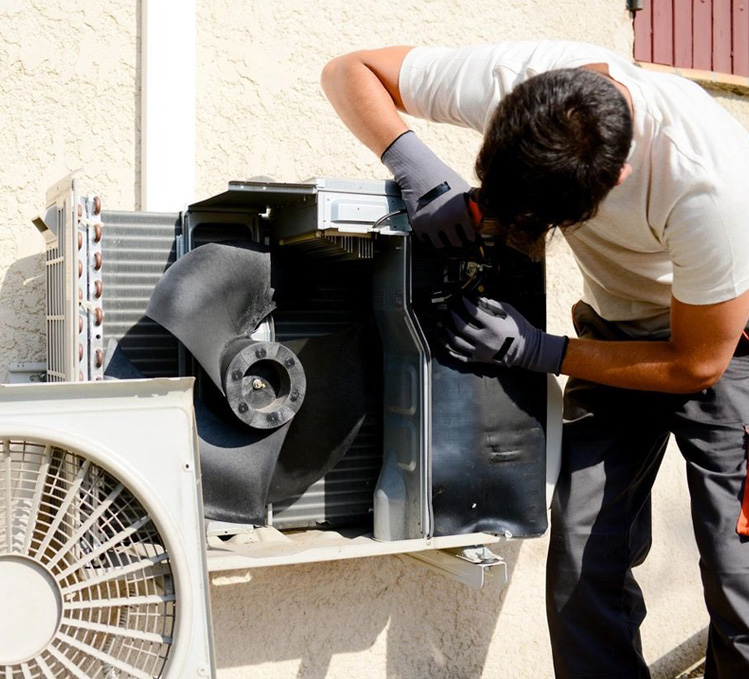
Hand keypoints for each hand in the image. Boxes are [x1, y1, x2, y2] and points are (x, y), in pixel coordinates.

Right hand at [381, 131, 475, 247]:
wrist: (419, 173)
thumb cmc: (443, 178)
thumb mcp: (464, 189)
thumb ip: (474, 205)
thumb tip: (482, 218)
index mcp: (461, 212)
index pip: (471, 236)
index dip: (472, 237)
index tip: (471, 237)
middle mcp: (446, 221)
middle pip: (457, 244)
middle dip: (460, 241)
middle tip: (459, 239)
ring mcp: (431, 225)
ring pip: (442, 246)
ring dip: (445, 242)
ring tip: (447, 237)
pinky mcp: (419, 226)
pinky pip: (427, 240)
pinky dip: (431, 237)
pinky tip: (433, 230)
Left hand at [445, 297, 567, 373]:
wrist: (527, 350)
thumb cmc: (519, 328)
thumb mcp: (510, 312)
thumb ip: (493, 305)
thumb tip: (479, 299)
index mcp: (493, 326)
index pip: (473, 312)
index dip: (465, 304)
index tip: (461, 299)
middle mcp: (484, 340)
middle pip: (461, 327)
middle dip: (453, 316)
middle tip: (451, 310)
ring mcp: (480, 352)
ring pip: (458, 342)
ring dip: (449, 332)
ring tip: (446, 325)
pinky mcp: (479, 360)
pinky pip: (461, 357)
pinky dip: (452, 351)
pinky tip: (447, 345)